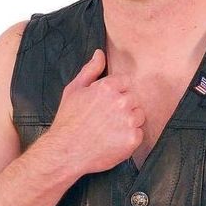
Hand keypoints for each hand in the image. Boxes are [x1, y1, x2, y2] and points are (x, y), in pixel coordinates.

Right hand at [43, 48, 145, 176]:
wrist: (66, 151)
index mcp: (108, 87)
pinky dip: (129, 139)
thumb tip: (100, 53)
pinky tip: (114, 141)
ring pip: (139, 116)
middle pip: (134, 99)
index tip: (108, 105)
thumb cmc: (68, 121)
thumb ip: (90, 70)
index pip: (126, 82)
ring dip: (129, 123)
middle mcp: (121, 101)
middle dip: (124, 108)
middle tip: (107, 120)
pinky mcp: (132, 139)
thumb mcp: (74, 90)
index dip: (118, 93)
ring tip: (110, 131)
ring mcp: (128, 121)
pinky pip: (139, 134)